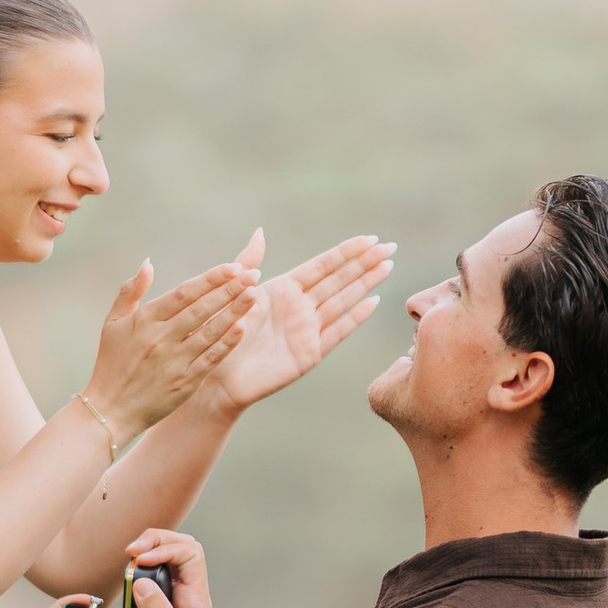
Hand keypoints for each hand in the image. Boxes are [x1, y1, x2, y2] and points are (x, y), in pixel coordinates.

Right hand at [82, 254, 263, 449]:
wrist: (110, 409)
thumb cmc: (112, 363)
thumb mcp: (112, 322)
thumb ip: (130, 290)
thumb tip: (148, 263)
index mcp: (145, 320)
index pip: (184, 292)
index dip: (211, 278)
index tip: (234, 266)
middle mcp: (161, 338)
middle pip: (202, 308)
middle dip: (230, 289)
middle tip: (254, 274)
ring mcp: (175, 361)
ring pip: (211, 331)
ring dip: (235, 311)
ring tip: (254, 294)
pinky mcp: (185, 381)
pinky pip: (211, 358)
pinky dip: (227, 343)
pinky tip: (243, 327)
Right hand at [119, 528, 220, 607]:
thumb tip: (143, 582)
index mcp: (196, 600)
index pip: (189, 553)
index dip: (164, 548)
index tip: (139, 561)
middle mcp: (188, 595)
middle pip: (180, 547)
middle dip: (155, 541)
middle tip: (131, 552)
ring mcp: (176, 601)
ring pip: (167, 561)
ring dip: (147, 554)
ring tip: (128, 561)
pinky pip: (153, 581)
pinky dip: (139, 574)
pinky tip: (126, 582)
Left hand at [204, 230, 392, 414]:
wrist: (216, 376)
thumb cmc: (219, 333)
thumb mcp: (233, 293)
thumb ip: (248, 263)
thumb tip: (261, 232)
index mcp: (284, 289)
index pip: (322, 266)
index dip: (346, 252)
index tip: (370, 238)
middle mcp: (300, 307)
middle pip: (339, 280)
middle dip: (365, 263)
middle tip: (390, 247)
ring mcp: (307, 330)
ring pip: (343, 301)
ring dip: (365, 284)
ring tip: (387, 266)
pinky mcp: (309, 354)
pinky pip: (336, 332)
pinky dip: (354, 318)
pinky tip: (373, 302)